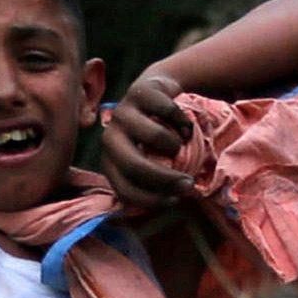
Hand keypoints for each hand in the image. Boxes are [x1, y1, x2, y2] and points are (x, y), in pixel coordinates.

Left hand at [101, 64, 196, 204]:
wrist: (154, 92)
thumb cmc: (153, 137)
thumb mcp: (148, 160)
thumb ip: (152, 183)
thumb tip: (171, 205)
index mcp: (109, 161)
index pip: (124, 189)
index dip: (150, 201)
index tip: (175, 202)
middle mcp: (110, 138)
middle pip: (136, 165)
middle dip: (166, 179)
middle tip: (189, 185)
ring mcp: (123, 113)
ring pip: (156, 136)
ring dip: (176, 145)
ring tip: (180, 144)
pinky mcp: (140, 91)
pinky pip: (170, 111)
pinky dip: (184, 122)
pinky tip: (184, 125)